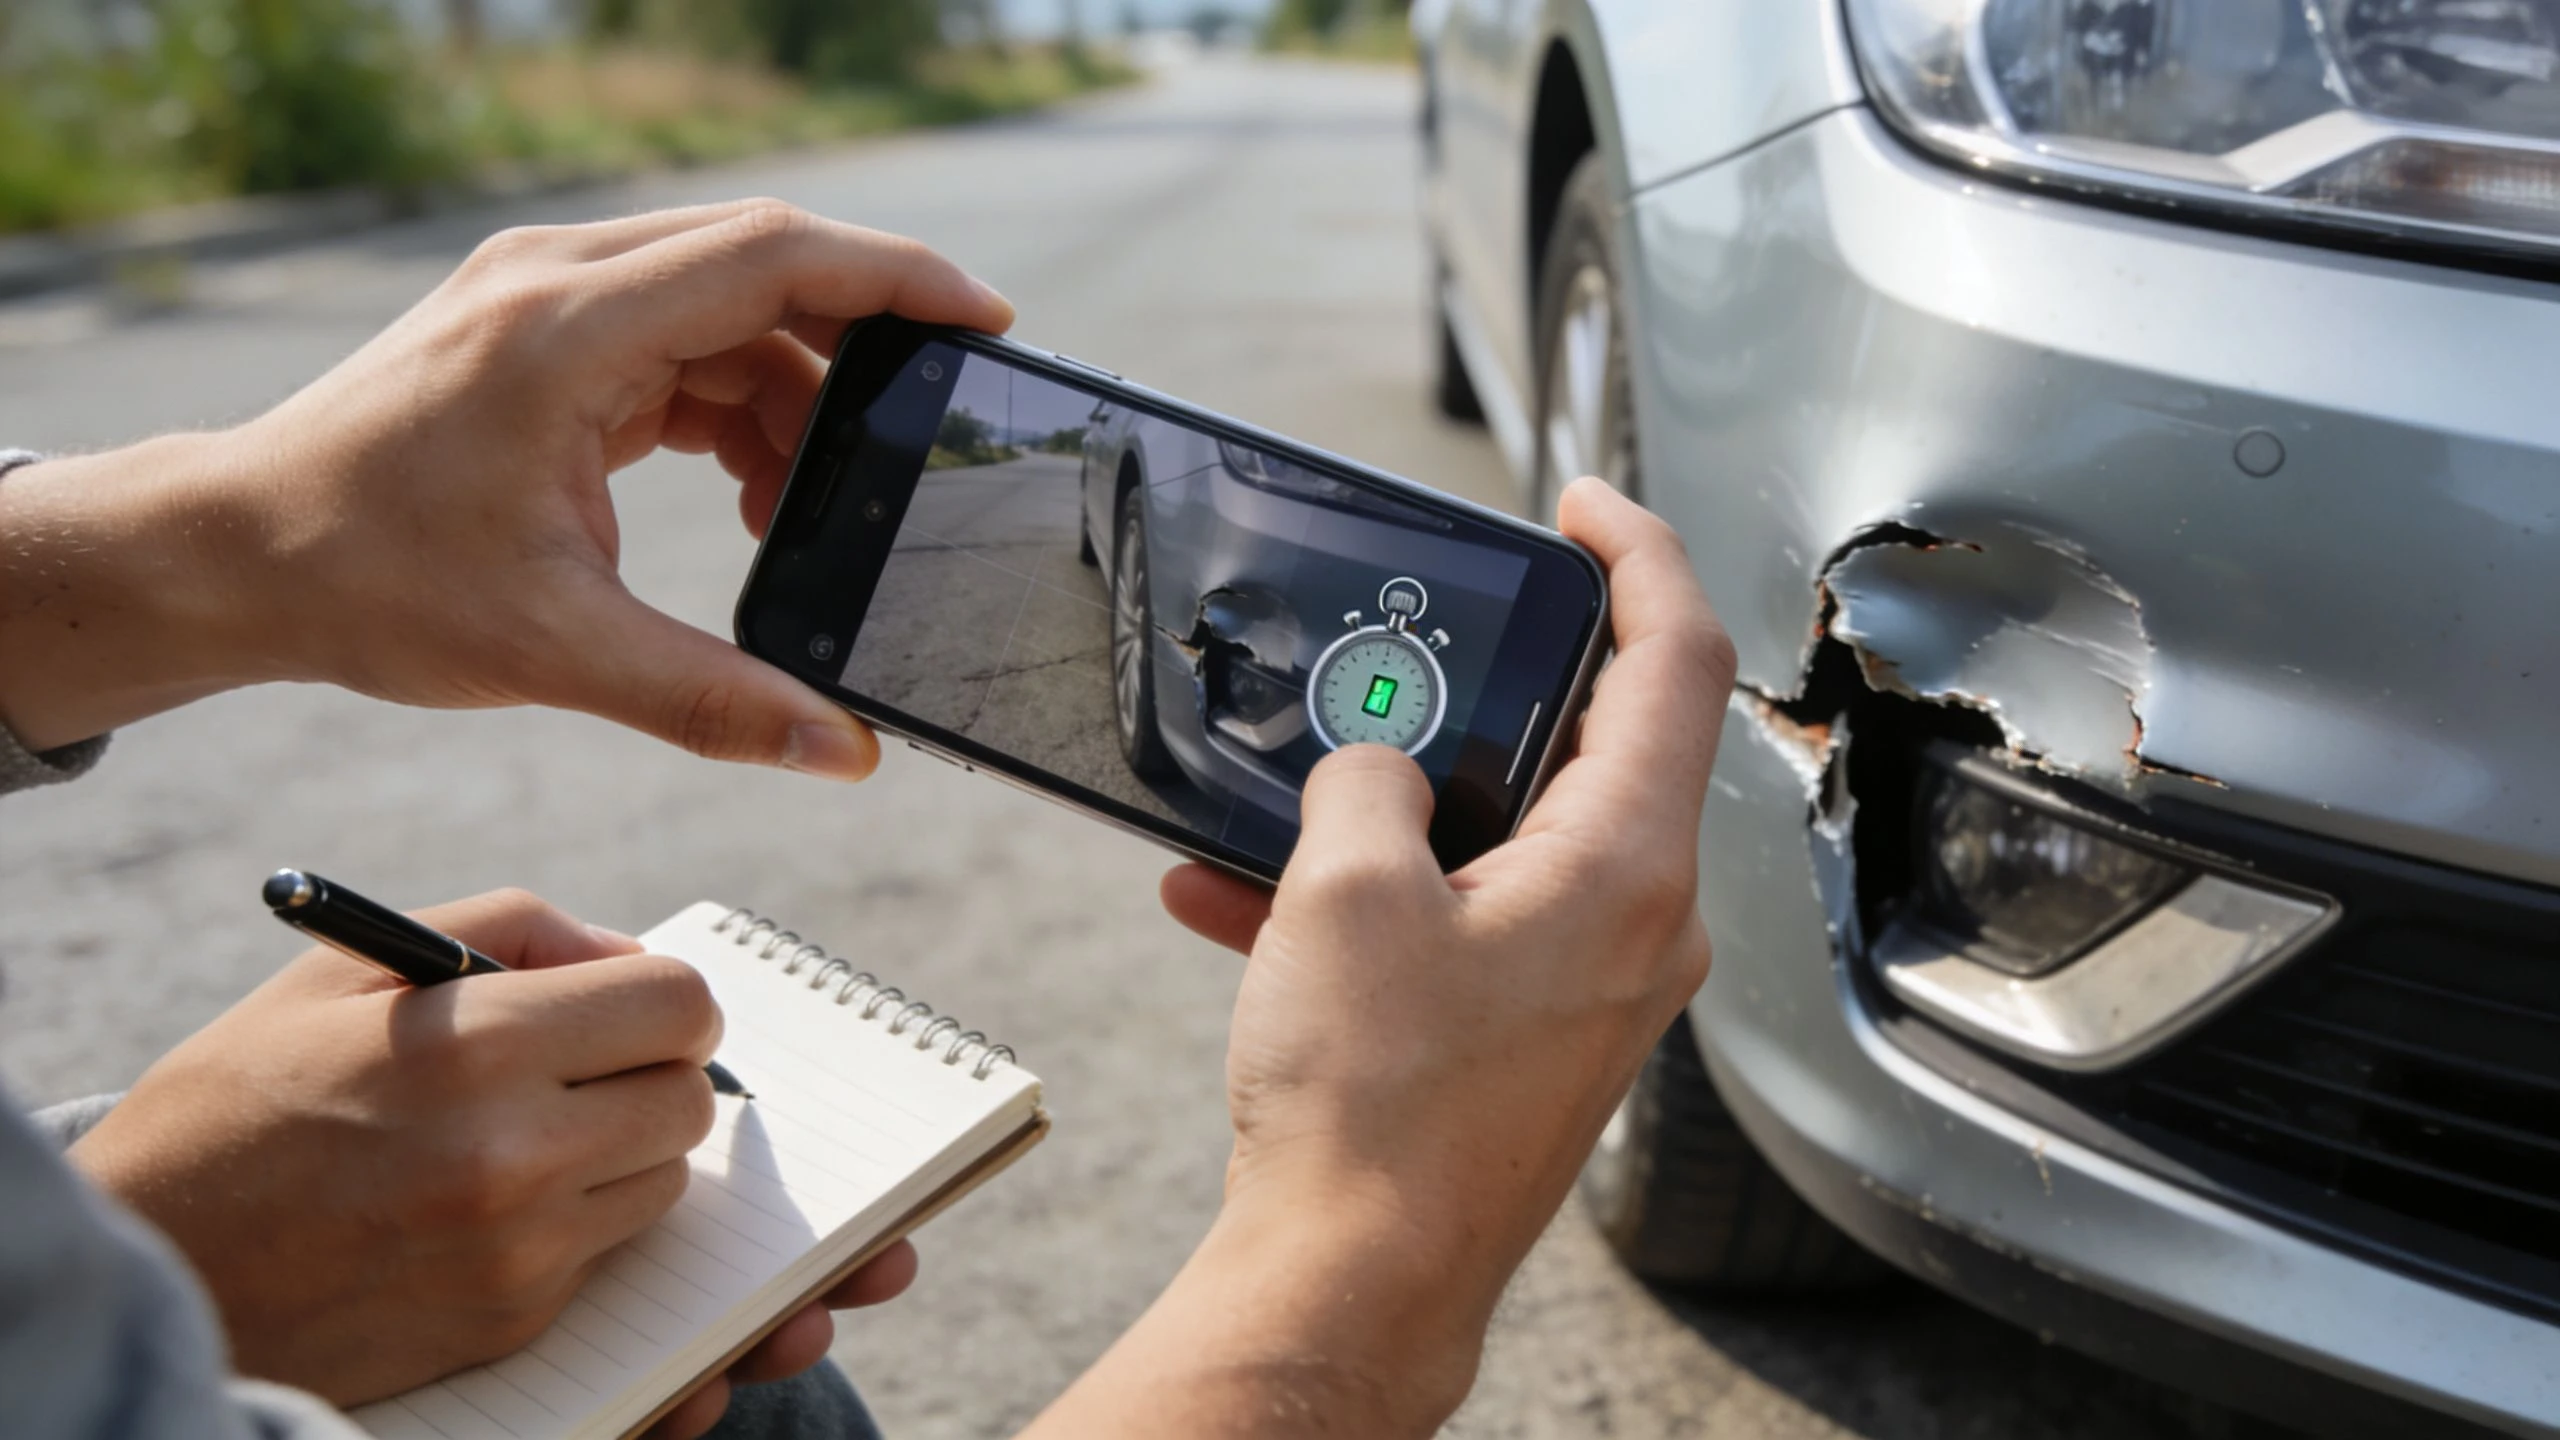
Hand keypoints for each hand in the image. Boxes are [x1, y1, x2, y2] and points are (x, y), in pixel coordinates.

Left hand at [0, 201, 1011, 768]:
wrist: (233, 553)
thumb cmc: (362, 580)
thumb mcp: (553, 653)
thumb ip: (713, 702)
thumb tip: (842, 749)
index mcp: (563, 328)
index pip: (771, 257)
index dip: (895, 279)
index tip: (984, 319)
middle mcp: (558, 283)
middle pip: (764, 268)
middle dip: (862, 349)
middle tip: (929, 432)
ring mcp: (548, 298)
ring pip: (730, 311)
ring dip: (795, 400)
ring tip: (812, 513)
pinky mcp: (546, 332)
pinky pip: (685, 342)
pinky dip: (740, 409)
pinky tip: (753, 498)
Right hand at [68, 887, 913, 1415]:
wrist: (148, 1260)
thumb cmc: (244, 1095)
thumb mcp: (349, 966)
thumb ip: (512, 927)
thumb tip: (629, 952)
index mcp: (477, 1047)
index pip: (680, 1007)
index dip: (661, 998)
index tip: (622, 1006)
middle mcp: (513, 1157)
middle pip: (692, 1099)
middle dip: (651, 1071)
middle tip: (579, 1067)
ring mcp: (519, 1252)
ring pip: (663, 1180)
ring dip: (620, 1149)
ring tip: (519, 1133)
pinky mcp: (512, 1320)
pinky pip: (606, 1249)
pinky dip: (573, 1219)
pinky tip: (485, 1201)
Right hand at [1026, 480, 1736, 1436]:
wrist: (1354, 1286)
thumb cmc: (1373, 1115)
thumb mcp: (1344, 893)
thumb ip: (1370, 783)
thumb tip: (1377, 768)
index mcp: (1629, 866)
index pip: (1678, 658)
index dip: (1636, 553)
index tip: (1583, 507)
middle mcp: (1643, 925)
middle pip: (1602, 743)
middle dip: (1498, 687)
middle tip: (1423, 653)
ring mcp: (1598, 986)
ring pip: (1519, 837)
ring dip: (1409, 806)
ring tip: (1293, 803)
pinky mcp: (1541, 1035)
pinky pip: (1474, 923)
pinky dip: (1387, 897)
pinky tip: (1259, 907)